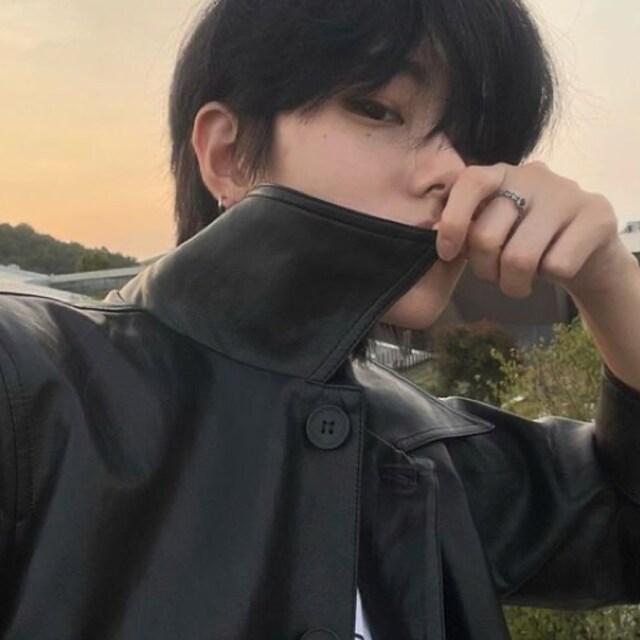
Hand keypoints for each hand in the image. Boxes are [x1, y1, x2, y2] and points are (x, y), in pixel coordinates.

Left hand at [434, 161, 627, 297]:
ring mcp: (567, 194)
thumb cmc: (526, 242)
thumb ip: (465, 228)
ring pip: (520, 258)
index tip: (446, 253)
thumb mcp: (492, 230)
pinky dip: (549, 278)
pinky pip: (556, 266)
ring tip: (517, 282)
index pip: (469, 183)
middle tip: (494, 274)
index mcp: (501, 174)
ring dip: (512, 283)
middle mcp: (533, 177)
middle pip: (487, 236)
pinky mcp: (596, 216)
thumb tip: (433, 232)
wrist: (585, 252)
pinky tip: (554, 268)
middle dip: (483, 269)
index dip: (452, 222)